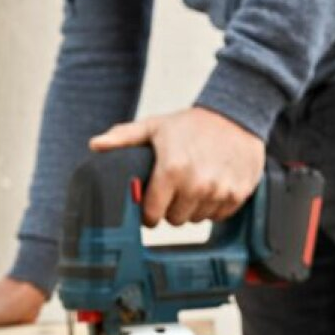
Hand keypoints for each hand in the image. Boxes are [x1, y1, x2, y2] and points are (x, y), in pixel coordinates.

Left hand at [91, 107, 265, 224]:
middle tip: (175, 189)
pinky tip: (213, 185)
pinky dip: (214, 206)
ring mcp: (220, 191)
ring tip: (195, 184)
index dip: (148, 212)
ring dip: (193, 207)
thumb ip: (123, 138)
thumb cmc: (191, 123)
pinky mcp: (239, 194)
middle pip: (175, 220)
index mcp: (171, 171)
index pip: (152, 215)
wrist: (238, 114)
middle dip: (171, 208)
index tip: (151, 205)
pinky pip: (219, 216)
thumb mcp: (155, 127)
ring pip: (197, 219)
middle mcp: (196, 184)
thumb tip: (94, 145)